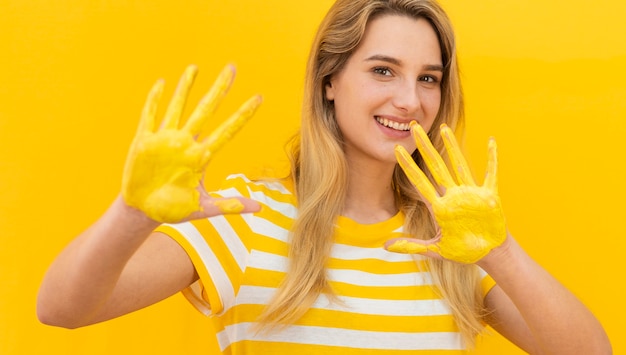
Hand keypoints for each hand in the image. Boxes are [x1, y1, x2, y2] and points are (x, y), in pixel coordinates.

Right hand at [121, 65, 261, 222]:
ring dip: (186, 87)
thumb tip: (260, 210)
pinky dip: (155, 100)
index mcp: (202, 157)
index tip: (258, 98)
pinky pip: (150, 116)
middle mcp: (186, 143)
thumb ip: (230, 205)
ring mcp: (165, 140)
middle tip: (232, 68)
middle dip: (219, 89)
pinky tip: (162, 83)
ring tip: (195, 67)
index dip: (242, 115)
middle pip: (206, 110)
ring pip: (178, 107)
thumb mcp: (204, 208)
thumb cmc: (174, 209)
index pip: (227, 131)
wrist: (144, 212)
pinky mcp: (144, 142)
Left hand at [385, 122, 505, 263]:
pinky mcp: (489, 196)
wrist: (489, 254)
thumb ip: (411, 246)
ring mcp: (470, 194)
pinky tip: (491, 141)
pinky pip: (490, 173)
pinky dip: (492, 158)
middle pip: (435, 165)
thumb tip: (384, 245)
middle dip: (424, 146)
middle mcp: (452, 195)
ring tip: (444, 127)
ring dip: (453, 146)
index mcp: (439, 207)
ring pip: (459, 164)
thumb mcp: (435, 249)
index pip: (418, 182)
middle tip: (413, 127)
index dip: (407, 166)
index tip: (396, 149)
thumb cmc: (463, 251)